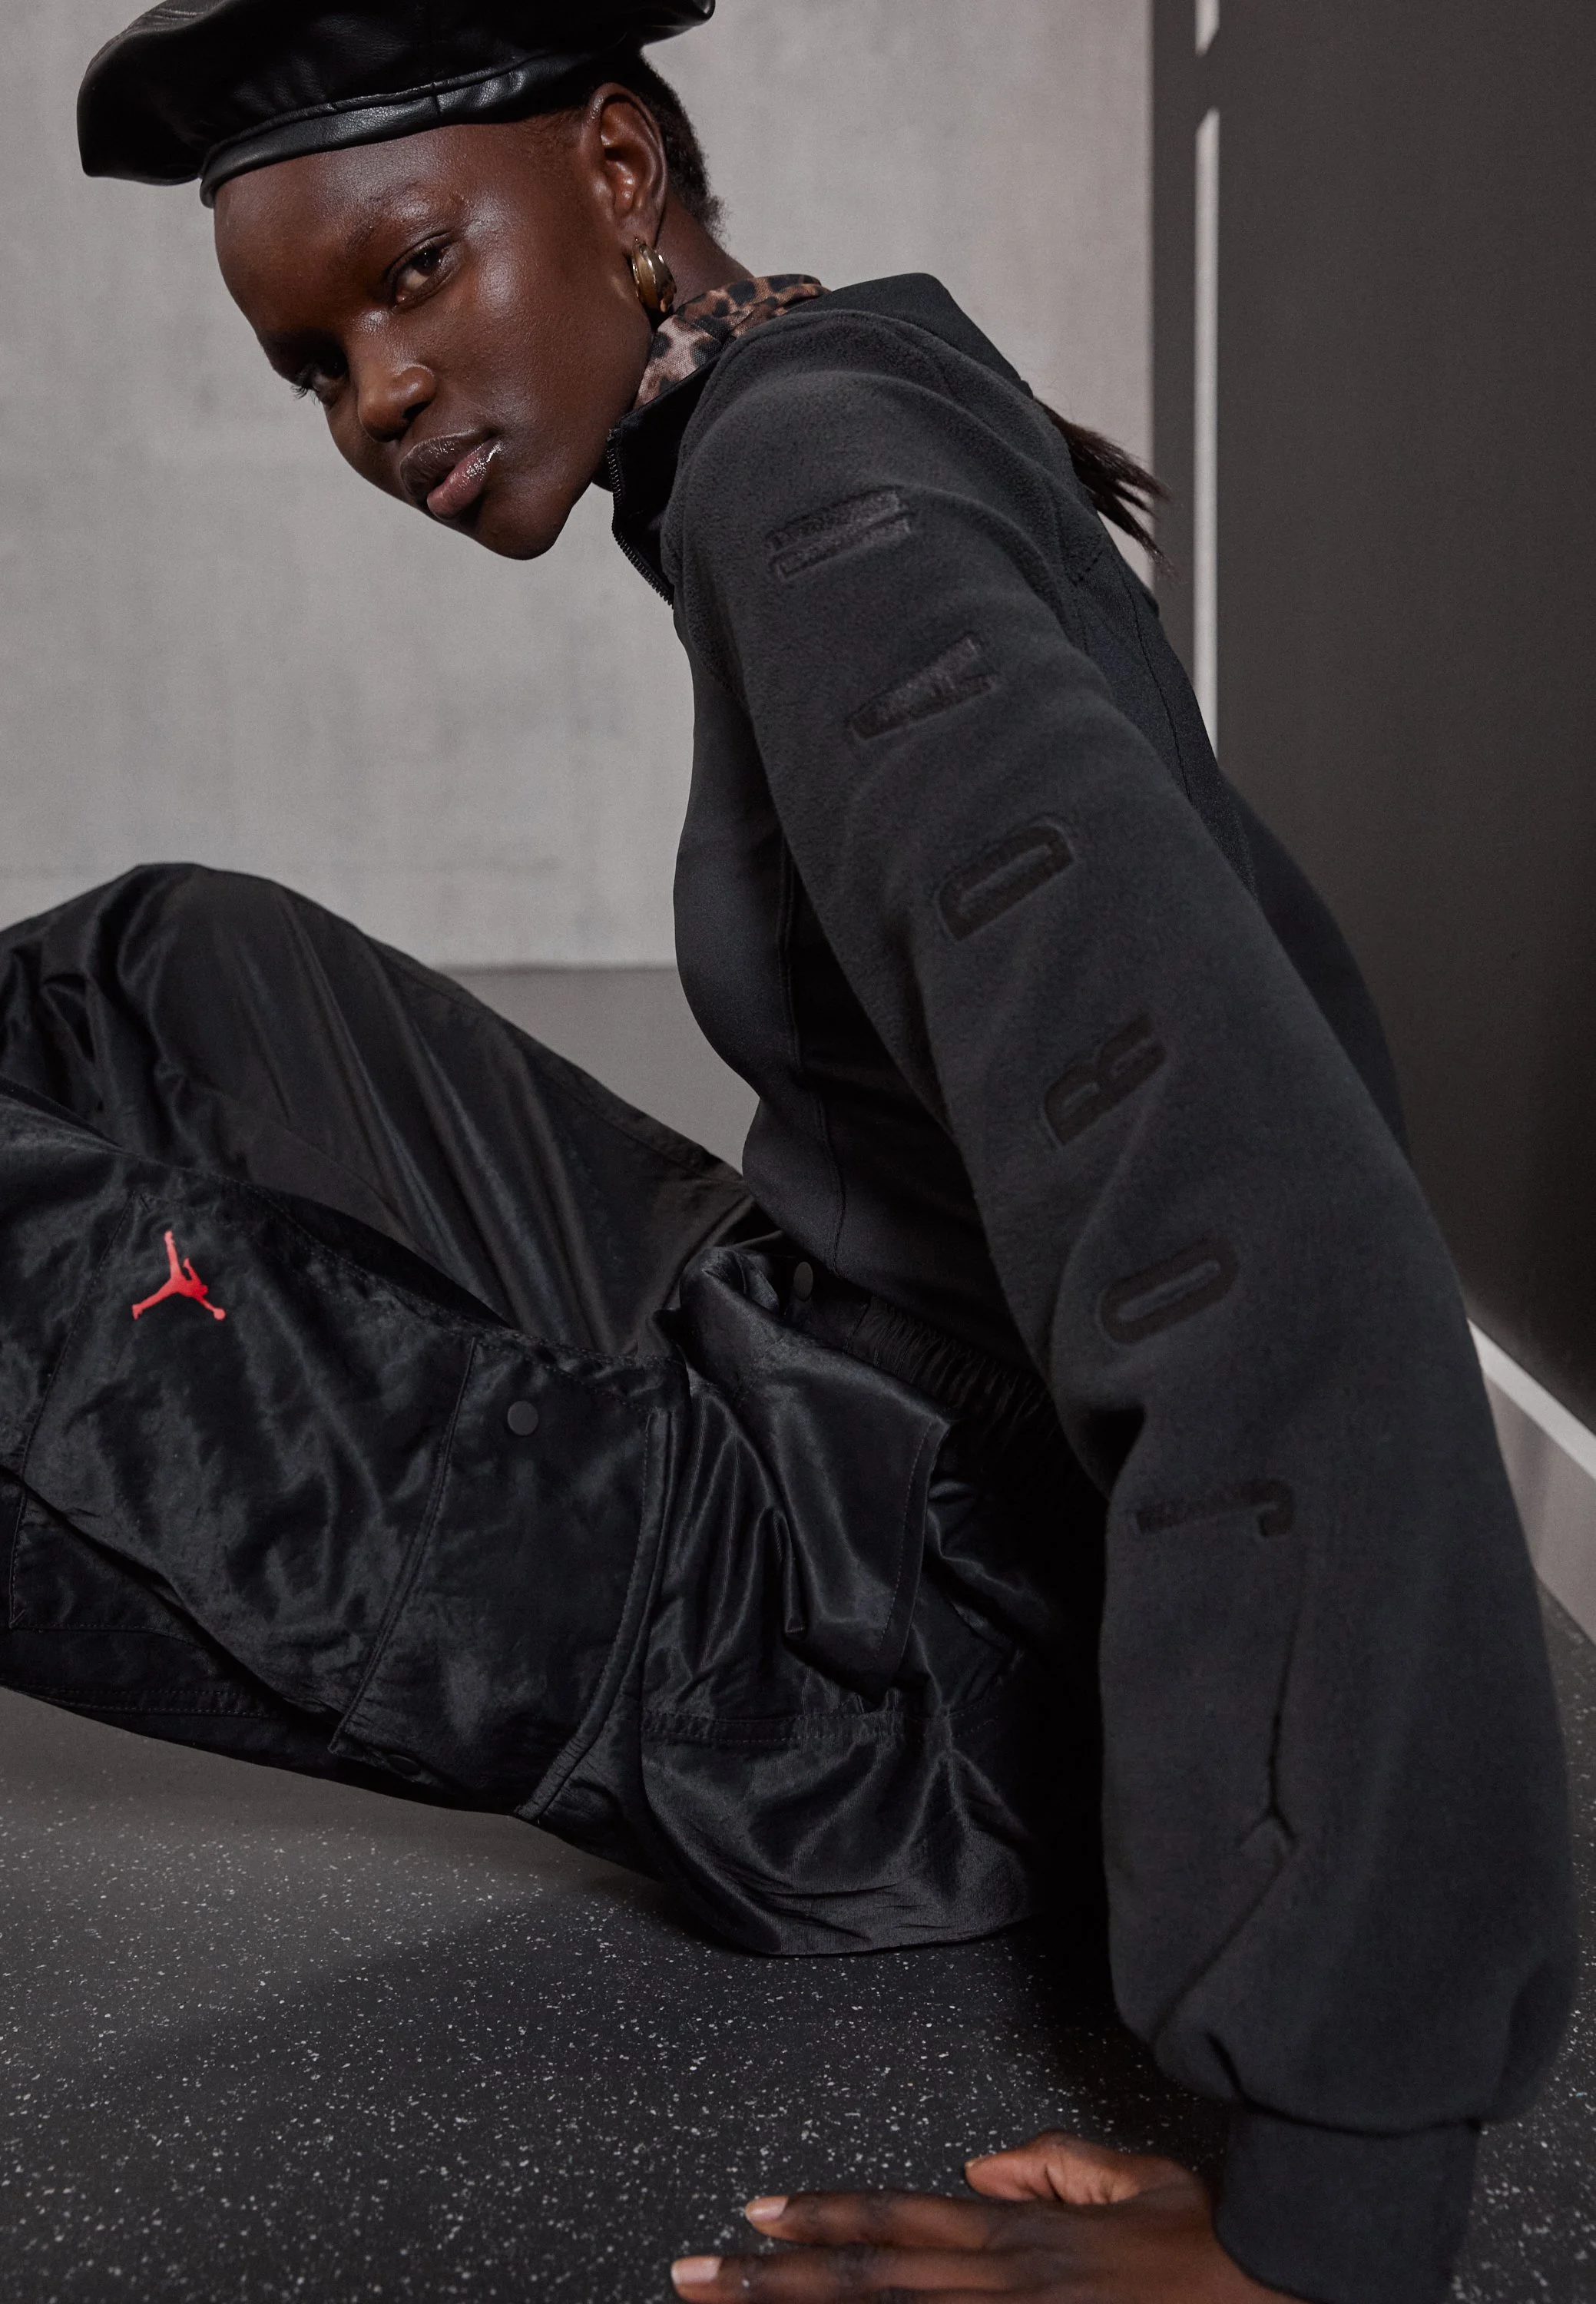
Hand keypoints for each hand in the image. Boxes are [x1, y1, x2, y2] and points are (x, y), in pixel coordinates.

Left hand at [671, 2131, 1294, 2299]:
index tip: (748, 2220)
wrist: (1271, 2290)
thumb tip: (979, 2168)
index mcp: (1021, 2234)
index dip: (817, 2221)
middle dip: (766, 2284)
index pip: (894, 2223)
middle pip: (865, 2283)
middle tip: (687, 2277)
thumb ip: (1055, 2164)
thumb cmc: (1210, 2246)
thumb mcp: (1135, 2175)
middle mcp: (1004, 2284)